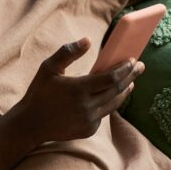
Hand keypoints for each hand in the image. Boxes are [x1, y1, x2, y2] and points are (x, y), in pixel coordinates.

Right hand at [18, 38, 143, 142]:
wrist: (30, 125)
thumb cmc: (39, 93)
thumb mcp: (48, 68)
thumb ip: (68, 52)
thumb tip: (87, 40)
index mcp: (78, 89)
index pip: (111, 78)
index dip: (124, 69)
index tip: (132, 60)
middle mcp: (86, 106)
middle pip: (117, 90)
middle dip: (131, 76)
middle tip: (140, 66)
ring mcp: (89, 120)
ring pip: (114, 103)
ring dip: (125, 91)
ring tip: (131, 81)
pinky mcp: (89, 130)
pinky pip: (104, 114)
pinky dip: (109, 103)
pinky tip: (110, 96)